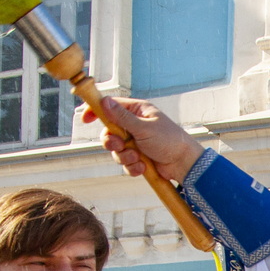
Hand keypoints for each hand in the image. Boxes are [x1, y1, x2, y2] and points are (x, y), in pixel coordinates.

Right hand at [85, 97, 204, 183]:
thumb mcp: (144, 128)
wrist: (184, 164)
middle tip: (120, 145)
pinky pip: (125, 163)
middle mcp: (134, 125)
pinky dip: (132, 167)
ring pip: (115, 150)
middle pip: (109, 132)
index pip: (111, 106)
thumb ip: (122, 117)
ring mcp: (136, 142)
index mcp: (137, 111)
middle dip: (112, 142)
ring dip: (124, 157)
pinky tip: (143, 168)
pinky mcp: (138, 157)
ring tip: (138, 158)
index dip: (96, 111)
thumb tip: (104, 102)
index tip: (85, 119)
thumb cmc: (169, 140)